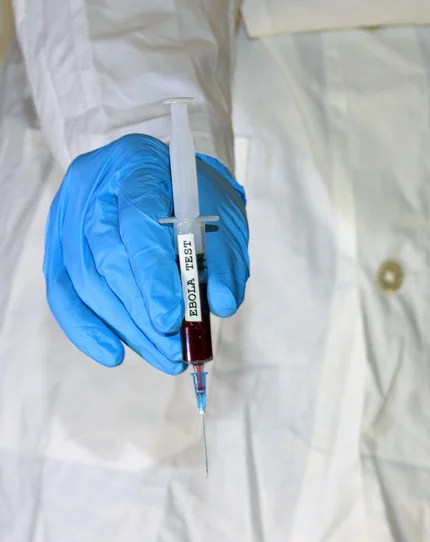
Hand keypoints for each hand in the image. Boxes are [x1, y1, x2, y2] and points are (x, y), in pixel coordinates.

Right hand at [43, 134, 248, 373]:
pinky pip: (63, 291)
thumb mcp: (223, 218)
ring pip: (84, 279)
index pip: (138, 221)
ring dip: (124, 327)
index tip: (171, 319)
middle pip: (105, 255)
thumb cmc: (196, 197)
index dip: (153, 274)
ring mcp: (69, 214)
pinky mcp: (59, 243)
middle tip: (173, 349)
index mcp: (139, 164)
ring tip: (163, 357)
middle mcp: (94, 186)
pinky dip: (86, 327)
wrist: (166, 179)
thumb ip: (226, 259)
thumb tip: (221, 305)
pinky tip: (113, 353)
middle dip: (140, 311)